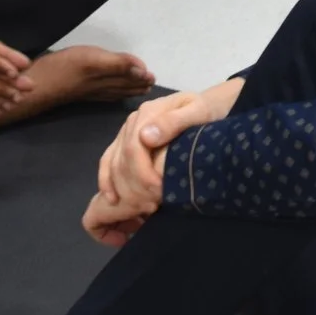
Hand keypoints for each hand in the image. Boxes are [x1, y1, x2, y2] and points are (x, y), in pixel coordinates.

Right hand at [84, 80, 238, 245]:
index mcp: (148, 113)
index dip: (142, 174)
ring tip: (143, 207)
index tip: (159, 192)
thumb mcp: (198, 111)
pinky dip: (107, 182)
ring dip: (124, 189)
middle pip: (122, 159)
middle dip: (136, 186)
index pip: (133, 148)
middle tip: (154, 204)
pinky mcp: (124, 143)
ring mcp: (126, 132)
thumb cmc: (207, 111)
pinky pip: (108, 162)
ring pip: (113, 164)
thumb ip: (174, 122)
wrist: (208, 107)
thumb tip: (146, 137)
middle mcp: (132, 122)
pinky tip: (113, 200)